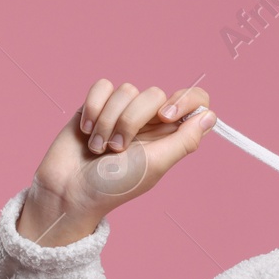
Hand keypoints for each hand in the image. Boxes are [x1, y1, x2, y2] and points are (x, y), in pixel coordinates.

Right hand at [21, 80, 214, 244]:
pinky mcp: (96, 106)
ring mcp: (122, 112)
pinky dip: (93, 109)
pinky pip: (102, 87)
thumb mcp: (155, 165)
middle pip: (154, 93)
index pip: (194, 102)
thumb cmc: (113, 185)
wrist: (68, 191)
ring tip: (98, 148)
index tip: (165, 116)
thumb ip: (184, 140)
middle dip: (131, 120)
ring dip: (108, 121)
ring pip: (126, 89)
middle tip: (118, 149)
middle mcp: (149, 121)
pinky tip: (86, 131)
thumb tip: (209, 116)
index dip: (183, 100)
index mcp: (169, 136)